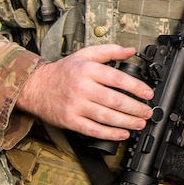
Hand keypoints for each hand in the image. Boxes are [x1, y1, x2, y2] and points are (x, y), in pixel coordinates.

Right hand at [16, 44, 153, 139]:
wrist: (35, 87)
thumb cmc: (63, 71)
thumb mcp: (85, 54)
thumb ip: (110, 51)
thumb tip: (131, 50)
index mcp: (88, 70)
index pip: (118, 79)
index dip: (136, 87)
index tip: (148, 94)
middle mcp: (83, 88)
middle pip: (115, 100)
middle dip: (135, 108)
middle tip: (148, 112)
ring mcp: (76, 105)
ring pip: (106, 116)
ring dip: (126, 122)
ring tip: (140, 123)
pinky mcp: (70, 120)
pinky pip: (92, 129)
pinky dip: (109, 134)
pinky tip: (122, 134)